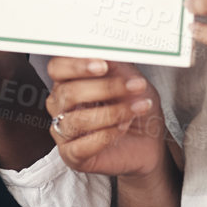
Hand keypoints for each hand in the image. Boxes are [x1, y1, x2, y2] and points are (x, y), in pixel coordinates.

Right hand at [44, 58, 169, 177]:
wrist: (149, 142)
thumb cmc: (134, 108)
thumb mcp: (130, 80)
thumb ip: (116, 65)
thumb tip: (107, 51)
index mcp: (69, 81)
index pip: (57, 68)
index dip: (76, 65)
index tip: (103, 65)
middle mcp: (61, 106)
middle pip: (68, 93)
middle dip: (105, 88)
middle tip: (133, 86)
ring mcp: (64, 131)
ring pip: (76, 120)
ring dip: (112, 113)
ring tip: (135, 109)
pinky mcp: (71, 155)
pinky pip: (81, 146)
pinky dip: (106, 136)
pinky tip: (122, 128)